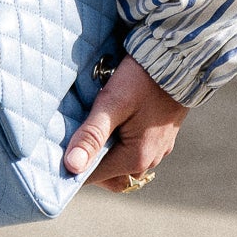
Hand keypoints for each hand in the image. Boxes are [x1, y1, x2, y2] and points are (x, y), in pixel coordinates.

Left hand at [63, 53, 189, 191]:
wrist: (180, 60)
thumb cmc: (143, 79)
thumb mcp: (112, 103)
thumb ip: (92, 134)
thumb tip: (70, 166)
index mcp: (136, 158)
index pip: (95, 176)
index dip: (74, 168)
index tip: (57, 154)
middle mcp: (150, 160)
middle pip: (111, 175)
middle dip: (91, 163)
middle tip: (74, 139)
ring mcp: (159, 149)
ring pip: (124, 164)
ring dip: (107, 153)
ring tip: (92, 130)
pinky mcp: (162, 137)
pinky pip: (136, 151)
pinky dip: (120, 145)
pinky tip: (112, 125)